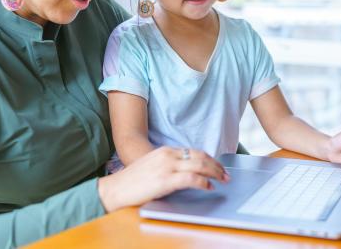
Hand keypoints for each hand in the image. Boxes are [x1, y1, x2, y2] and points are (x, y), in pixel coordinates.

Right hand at [97, 147, 229, 212]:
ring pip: (199, 165)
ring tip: (222, 180)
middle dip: (216, 165)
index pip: (193, 151)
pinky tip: (209, 187)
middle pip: (200, 156)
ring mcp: (167, 167)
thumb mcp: (152, 166)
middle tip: (226, 174)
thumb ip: (168, 165)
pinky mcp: (165, 180)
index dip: (209, 159)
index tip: (217, 166)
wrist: (115, 190)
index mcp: (164, 151)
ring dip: (214, 172)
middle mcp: (167, 155)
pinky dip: (203, 182)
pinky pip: (191, 178)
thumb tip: (186, 172)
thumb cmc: (132, 182)